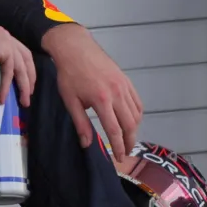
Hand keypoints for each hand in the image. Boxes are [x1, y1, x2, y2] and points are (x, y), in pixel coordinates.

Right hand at [0, 25, 35, 106]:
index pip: (18, 54)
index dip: (24, 70)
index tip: (24, 85)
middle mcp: (5, 37)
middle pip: (26, 58)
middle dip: (29, 78)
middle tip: (28, 95)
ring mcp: (6, 41)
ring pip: (21, 66)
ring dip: (24, 85)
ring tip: (23, 101)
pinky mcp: (4, 48)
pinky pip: (9, 71)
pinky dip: (6, 85)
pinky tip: (1, 97)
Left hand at [42, 24, 142, 162]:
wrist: (76, 48)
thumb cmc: (69, 74)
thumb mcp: (70, 101)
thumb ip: (81, 124)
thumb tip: (87, 144)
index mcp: (102, 100)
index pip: (115, 130)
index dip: (118, 146)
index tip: (119, 158)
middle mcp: (117, 93)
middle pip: (130, 124)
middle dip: (129, 141)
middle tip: (125, 152)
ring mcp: (124, 86)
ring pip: (136, 113)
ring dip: (134, 129)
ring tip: (128, 139)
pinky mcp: (126, 80)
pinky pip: (137, 101)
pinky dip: (137, 114)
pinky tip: (131, 120)